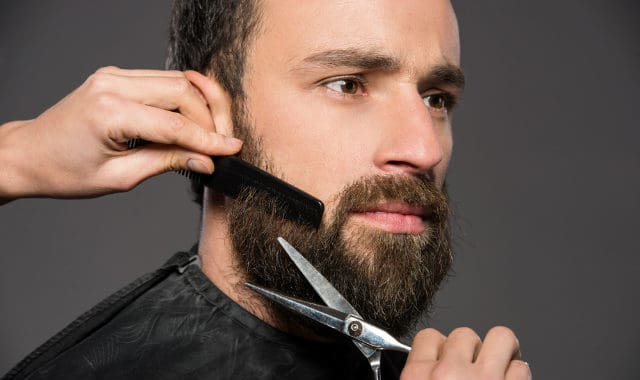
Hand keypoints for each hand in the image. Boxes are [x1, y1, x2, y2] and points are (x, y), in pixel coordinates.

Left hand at [0, 67, 240, 201]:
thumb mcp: (120, 177)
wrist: (29, 154)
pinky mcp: (116, 76)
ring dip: (200, 106)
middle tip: (223, 143)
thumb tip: (206, 160)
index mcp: (110, 112)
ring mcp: (113, 75)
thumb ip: (167, 162)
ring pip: (177, 81)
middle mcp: (112, 85)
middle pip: (183, 91)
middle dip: (210, 118)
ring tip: (211, 133)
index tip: (232, 149)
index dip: (209, 139)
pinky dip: (182, 98)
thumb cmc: (65, 171)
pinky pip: (161, 80)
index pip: (175, 123)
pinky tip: (191, 118)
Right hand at [401, 326, 530, 379]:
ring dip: (501, 353)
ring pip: (500, 337)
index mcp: (417, 377)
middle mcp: (449, 374)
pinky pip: (522, 367)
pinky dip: (518, 376)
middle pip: (464, 334)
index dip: (440, 349)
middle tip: (474, 373)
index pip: (429, 337)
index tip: (447, 360)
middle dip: (471, 352)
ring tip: (500, 370)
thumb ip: (420, 377)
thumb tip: (429, 366)